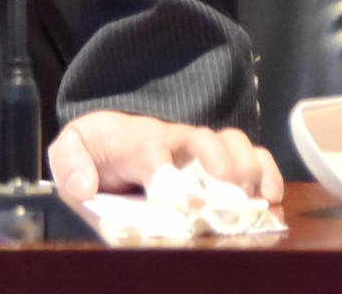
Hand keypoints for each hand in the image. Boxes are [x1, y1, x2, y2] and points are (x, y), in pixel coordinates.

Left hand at [44, 109, 284, 206]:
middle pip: (202, 138)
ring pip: (232, 142)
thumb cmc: (97, 149)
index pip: (152, 152)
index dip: (167, 177)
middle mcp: (174, 138)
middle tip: (228, 190)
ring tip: (254, 194)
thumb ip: (69, 163)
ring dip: (247, 166)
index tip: (180, 204)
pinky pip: (251, 156)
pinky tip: (271, 197)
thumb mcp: (72, 149)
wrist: (114, 137)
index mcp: (135, 139)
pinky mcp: (220, 160)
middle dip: (218, 162)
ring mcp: (201, 148)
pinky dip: (266, 172)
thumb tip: (84, 185)